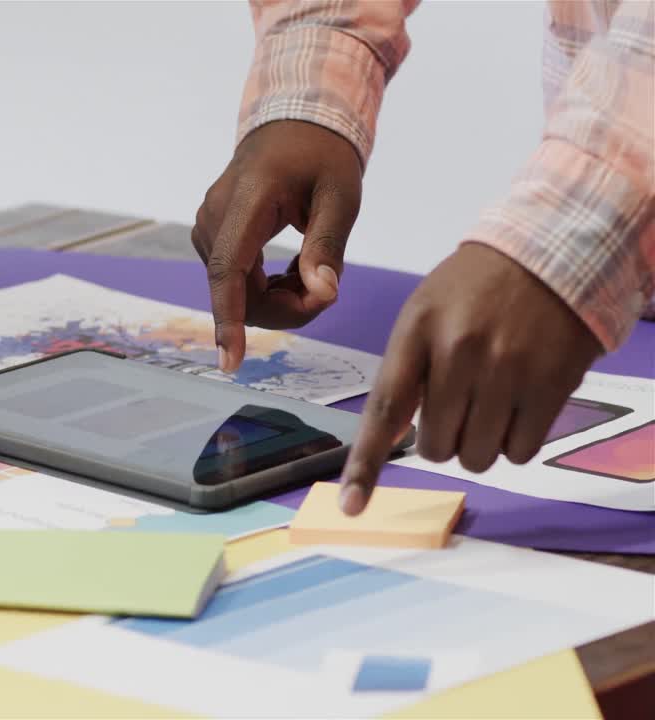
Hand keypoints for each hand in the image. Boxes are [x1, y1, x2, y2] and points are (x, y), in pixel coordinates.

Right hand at [192, 120, 362, 371]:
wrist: (293, 127)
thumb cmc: (322, 156)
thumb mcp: (341, 196)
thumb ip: (329, 247)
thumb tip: (323, 295)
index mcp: (246, 199)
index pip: (229, 270)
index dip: (229, 319)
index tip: (230, 361)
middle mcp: (215, 217)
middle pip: (239, 292)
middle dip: (285, 308)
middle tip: (328, 291)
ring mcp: (208, 228)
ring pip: (237, 293)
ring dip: (279, 299)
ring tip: (313, 271)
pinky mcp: (211, 237)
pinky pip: (235, 283)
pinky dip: (267, 290)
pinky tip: (293, 271)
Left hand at [338, 244, 603, 514]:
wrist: (551, 253)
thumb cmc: (475, 290)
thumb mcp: (423, 314)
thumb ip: (406, 372)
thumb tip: (392, 439)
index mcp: (416, 334)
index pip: (384, 410)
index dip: (365, 465)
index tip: (350, 507)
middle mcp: (459, 353)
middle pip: (436, 447)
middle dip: (442, 438)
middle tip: (460, 403)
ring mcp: (507, 370)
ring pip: (477, 457)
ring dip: (480, 444)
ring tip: (491, 400)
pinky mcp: (551, 385)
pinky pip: (521, 451)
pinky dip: (517, 441)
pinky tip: (519, 405)